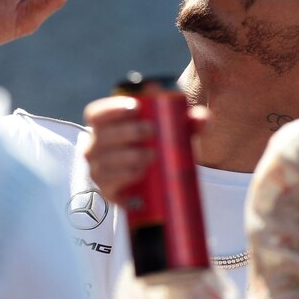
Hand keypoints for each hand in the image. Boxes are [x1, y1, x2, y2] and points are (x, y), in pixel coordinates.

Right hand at [82, 96, 208, 202]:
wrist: (160, 181)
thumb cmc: (162, 147)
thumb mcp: (175, 132)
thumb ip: (190, 122)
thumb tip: (202, 119)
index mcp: (105, 126)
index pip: (96, 113)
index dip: (111, 109)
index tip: (135, 107)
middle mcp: (96, 147)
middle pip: (101, 136)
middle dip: (126, 131)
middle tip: (151, 130)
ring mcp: (99, 170)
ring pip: (104, 161)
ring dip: (127, 156)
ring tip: (152, 154)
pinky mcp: (108, 191)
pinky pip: (109, 184)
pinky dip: (124, 178)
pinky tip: (140, 173)